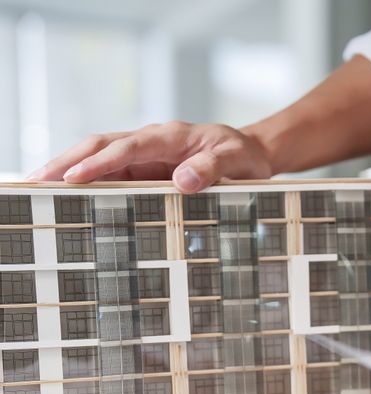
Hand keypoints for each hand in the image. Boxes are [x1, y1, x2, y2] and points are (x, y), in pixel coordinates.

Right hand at [27, 122, 272, 192]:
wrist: (252, 152)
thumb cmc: (244, 155)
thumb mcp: (237, 160)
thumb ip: (212, 169)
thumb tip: (183, 182)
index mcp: (169, 136)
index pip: (127, 147)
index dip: (100, 162)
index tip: (74, 177)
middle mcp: (151, 142)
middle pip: (100, 147)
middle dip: (66, 162)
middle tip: (36, 182)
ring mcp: (145, 156)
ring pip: (99, 159)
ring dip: (69, 171)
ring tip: (39, 190)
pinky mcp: (145, 169)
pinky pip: (111, 174)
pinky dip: (87, 182)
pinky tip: (68, 197)